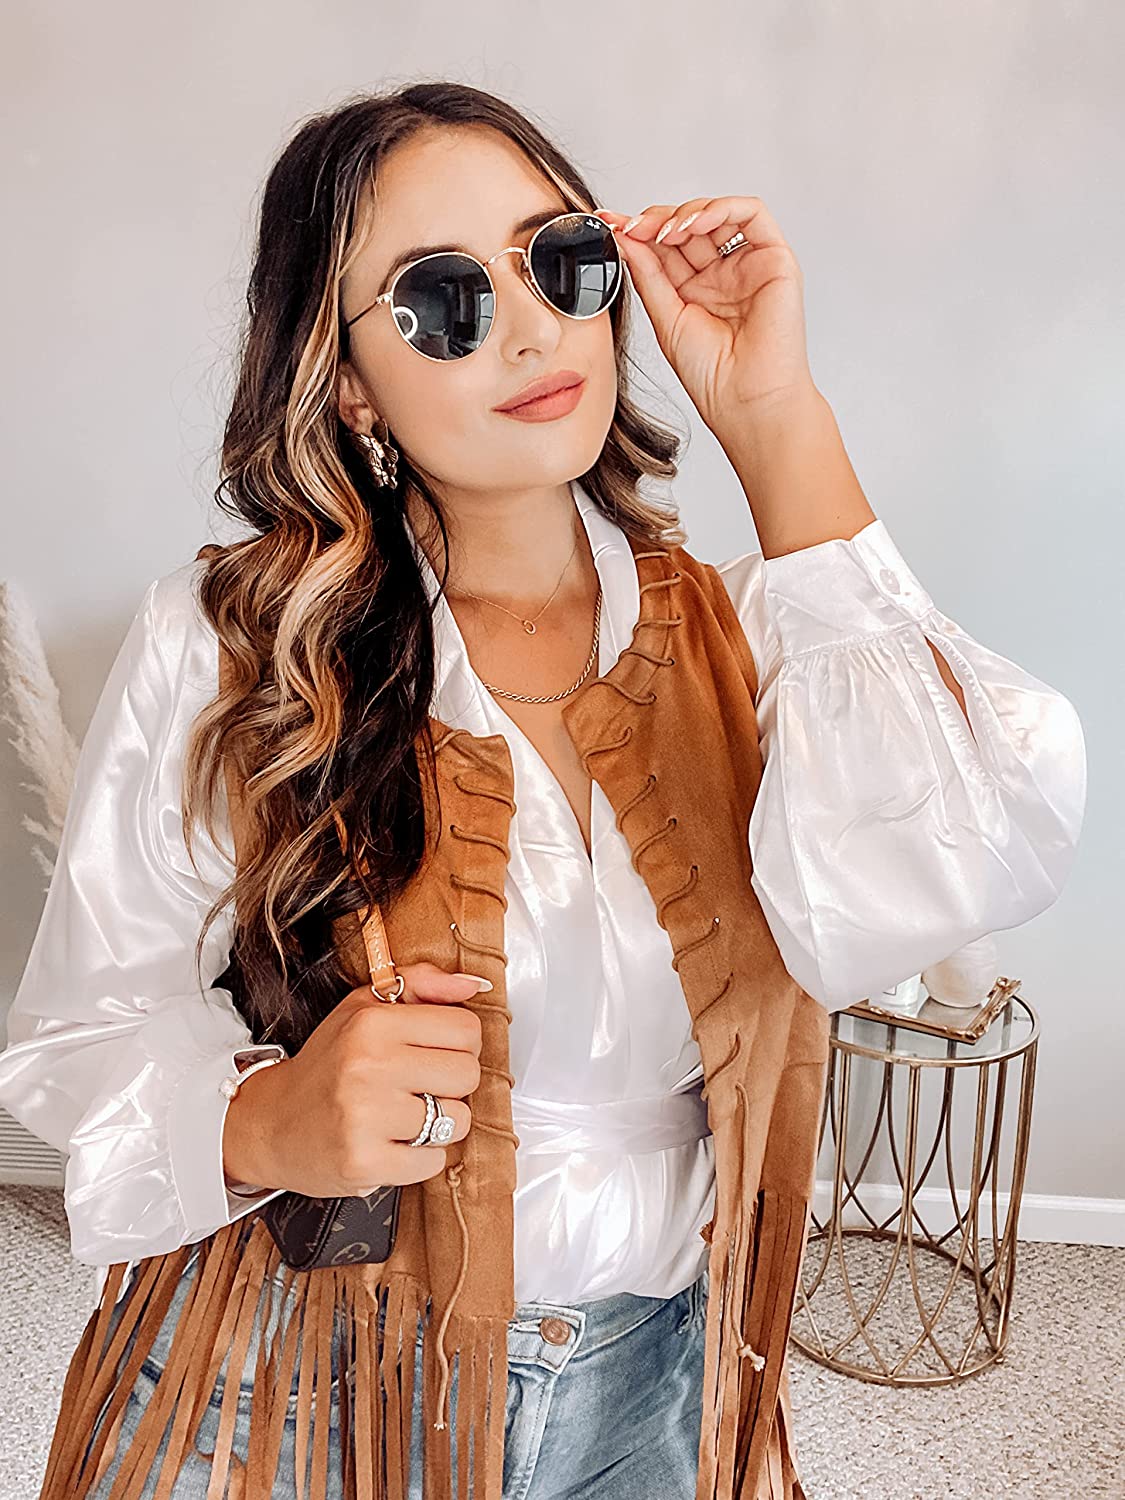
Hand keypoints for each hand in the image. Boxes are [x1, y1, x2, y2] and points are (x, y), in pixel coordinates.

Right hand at [221, 962, 489, 1196]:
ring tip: (404, 1117)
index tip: (436, 1052)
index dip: (460, 1044)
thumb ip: (422, 984)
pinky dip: (420, 1159)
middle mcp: (368, 1065)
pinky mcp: (364, 1161)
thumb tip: (474, 985)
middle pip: (468, 1074)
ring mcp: (365, 1116)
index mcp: (372, 1022)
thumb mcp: (364, 1007)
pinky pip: (434, 1162)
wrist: (270, 1123)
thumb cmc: (327, 1064)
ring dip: (439, 1125)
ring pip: (458, 1122)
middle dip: (452, 1085)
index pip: (466, 1029)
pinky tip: (391, 1144)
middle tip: (420, 1087)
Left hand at [596, 197, 816, 433]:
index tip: (612, 225)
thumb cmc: (712, 376)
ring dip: (686, 213)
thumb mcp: (665, 317)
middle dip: (658, 220)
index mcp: (695, 290)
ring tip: (664, 232)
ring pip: (718, 214)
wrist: (744, 402)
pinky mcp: (775, 259)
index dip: (640, 231)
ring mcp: (748, 265)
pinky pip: (752, 213)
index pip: (667, 246)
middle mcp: (722, 275)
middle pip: (690, 225)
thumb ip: (648, 274)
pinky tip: (693, 226)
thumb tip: (625, 237)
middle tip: (633, 227)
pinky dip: (720, 208)